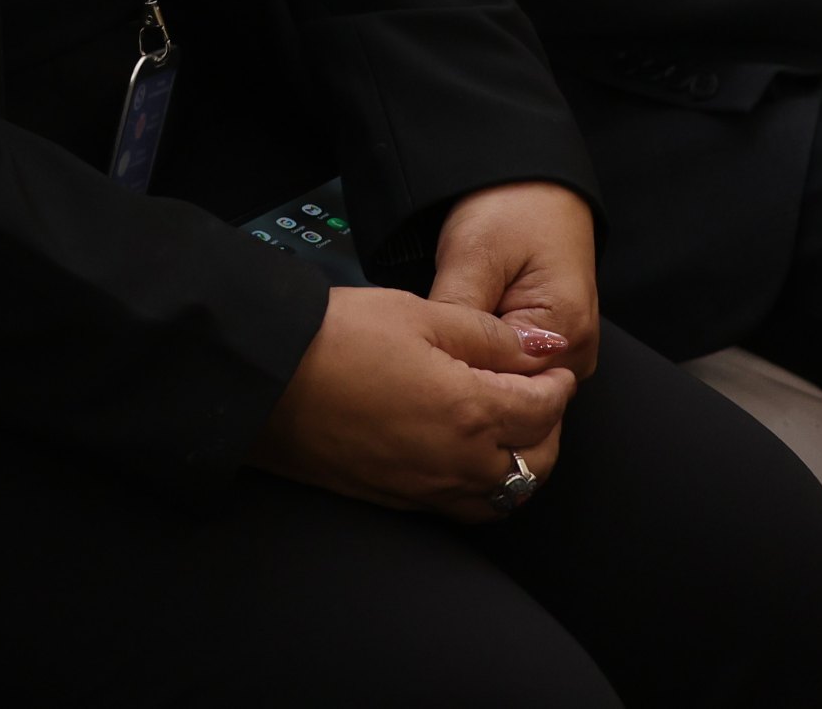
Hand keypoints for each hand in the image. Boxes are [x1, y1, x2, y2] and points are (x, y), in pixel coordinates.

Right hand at [253, 285, 577, 521]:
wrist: (265, 380)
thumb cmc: (335, 339)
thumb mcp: (420, 314)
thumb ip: (489, 337)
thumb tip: (540, 351)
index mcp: (471, 413)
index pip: (543, 409)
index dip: (557, 384)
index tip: (553, 367)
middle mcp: (457, 464)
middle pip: (536, 463)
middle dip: (549, 429)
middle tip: (541, 396)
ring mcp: (426, 490)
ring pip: (503, 497)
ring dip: (521, 466)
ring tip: (511, 431)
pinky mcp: (396, 500)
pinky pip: (463, 508)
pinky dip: (483, 488)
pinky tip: (469, 458)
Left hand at [430, 181, 598, 378]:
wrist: (538, 184)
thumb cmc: (512, 208)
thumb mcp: (475, 254)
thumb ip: (458, 316)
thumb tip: (435, 366)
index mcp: (566, 335)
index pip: (506, 391)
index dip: (461, 378)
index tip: (428, 358)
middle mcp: (576, 357)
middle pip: (512, 394)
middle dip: (468, 378)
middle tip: (431, 346)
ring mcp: (568, 356)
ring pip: (510, 385)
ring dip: (477, 370)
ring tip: (448, 337)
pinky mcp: (553, 349)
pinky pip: (515, 372)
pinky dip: (487, 362)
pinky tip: (466, 340)